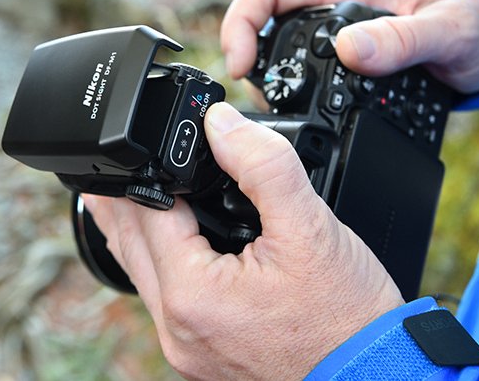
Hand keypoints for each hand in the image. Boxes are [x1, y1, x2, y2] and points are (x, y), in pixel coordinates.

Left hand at [83, 102, 403, 379]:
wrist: (371, 374)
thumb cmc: (345, 319)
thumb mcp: (309, 229)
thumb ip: (262, 166)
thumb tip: (221, 123)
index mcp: (192, 295)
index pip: (148, 215)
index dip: (146, 172)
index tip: (146, 144)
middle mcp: (178, 328)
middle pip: (132, 246)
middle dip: (121, 202)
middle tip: (106, 168)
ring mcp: (186, 347)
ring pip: (144, 275)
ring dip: (136, 233)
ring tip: (120, 200)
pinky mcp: (202, 354)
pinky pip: (165, 300)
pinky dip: (160, 264)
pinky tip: (168, 248)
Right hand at [221, 0, 478, 93]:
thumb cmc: (474, 26)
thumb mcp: (449, 31)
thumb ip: (402, 40)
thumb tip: (348, 50)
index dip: (242, 25)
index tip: (241, 67)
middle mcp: (330, 5)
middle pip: (261, 19)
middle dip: (246, 57)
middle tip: (255, 99)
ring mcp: (332, 31)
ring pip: (273, 45)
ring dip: (263, 76)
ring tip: (272, 110)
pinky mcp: (338, 55)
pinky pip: (296, 65)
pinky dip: (284, 87)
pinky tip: (293, 109)